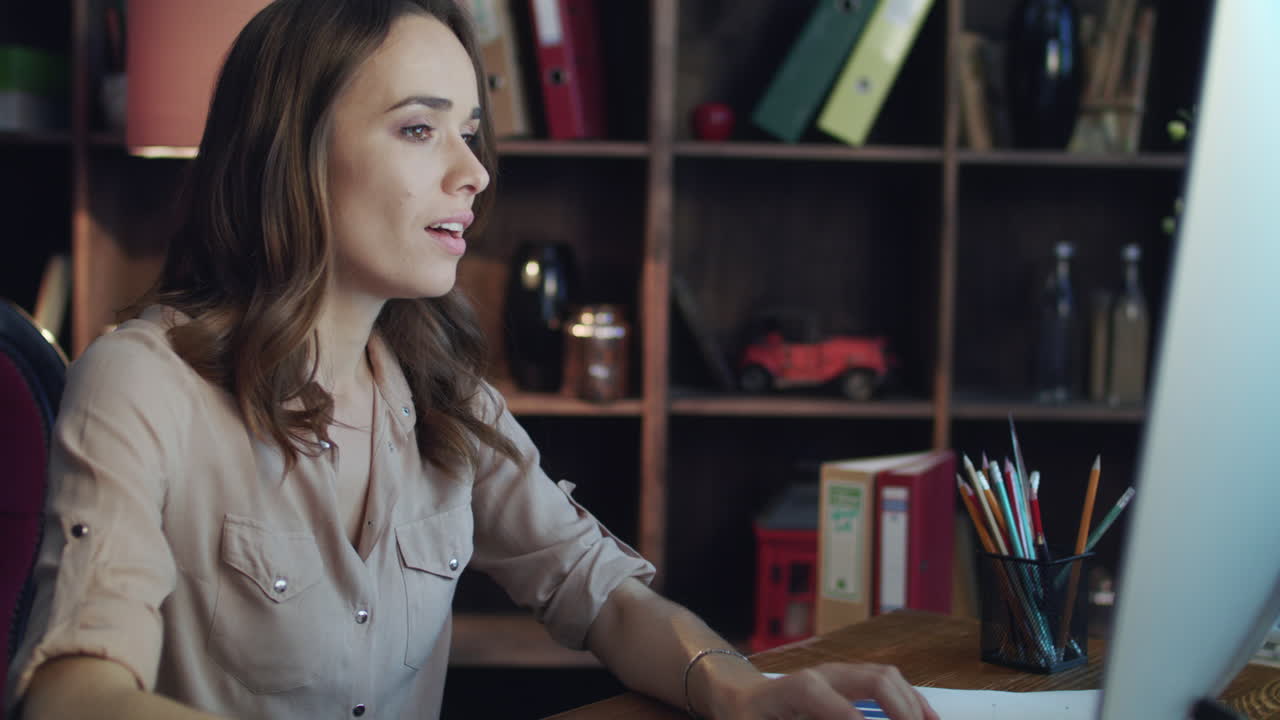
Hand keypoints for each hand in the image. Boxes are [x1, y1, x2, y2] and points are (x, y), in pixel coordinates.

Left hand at [711, 662, 939, 719]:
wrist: (743, 698)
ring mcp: (838, 672)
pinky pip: (887, 680)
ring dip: (912, 704)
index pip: (844, 710)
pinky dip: (909, 698)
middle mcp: (824, 673)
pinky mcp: (848, 678)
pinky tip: (926, 717)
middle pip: (875, 680)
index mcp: (800, 689)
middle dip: (903, 711)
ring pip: (887, 676)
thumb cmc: (752, 719)